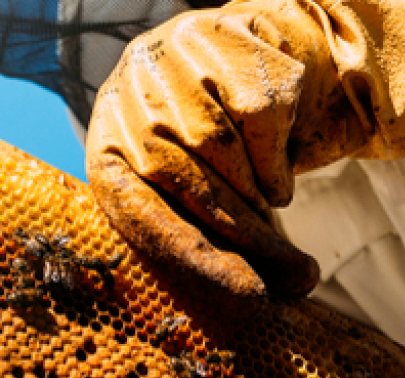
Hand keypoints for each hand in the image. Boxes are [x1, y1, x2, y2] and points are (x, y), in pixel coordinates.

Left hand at [85, 0, 404, 298]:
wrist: (245, 58)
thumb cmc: (216, 155)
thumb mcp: (188, 198)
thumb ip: (197, 243)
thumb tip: (247, 308)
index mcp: (107, 151)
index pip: (136, 212)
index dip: (191, 257)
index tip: (250, 295)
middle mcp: (127, 101)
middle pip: (190, 186)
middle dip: (250, 241)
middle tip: (297, 280)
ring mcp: (168, 65)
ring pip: (227, 154)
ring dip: (265, 199)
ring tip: (277, 210)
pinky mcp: (218, 40)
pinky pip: (260, 119)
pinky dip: (279, 156)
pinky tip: (279, 168)